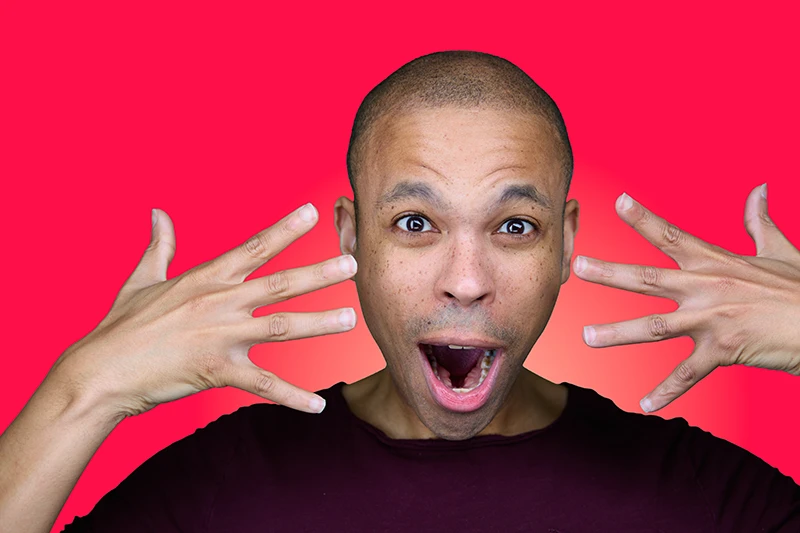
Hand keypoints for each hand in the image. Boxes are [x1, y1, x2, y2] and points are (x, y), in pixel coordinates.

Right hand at [50, 203, 356, 416]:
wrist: (100, 371)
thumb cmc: (121, 326)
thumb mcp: (141, 278)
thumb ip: (159, 244)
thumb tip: (157, 212)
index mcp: (206, 277)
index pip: (254, 246)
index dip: (286, 229)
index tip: (314, 213)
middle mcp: (220, 301)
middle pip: (281, 283)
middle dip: (320, 273)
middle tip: (354, 265)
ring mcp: (221, 336)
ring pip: (283, 326)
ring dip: (320, 324)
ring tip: (351, 320)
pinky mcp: (218, 370)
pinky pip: (264, 384)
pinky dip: (292, 397)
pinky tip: (318, 406)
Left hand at [572, 184, 799, 411]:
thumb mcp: (780, 249)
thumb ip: (760, 220)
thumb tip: (759, 188)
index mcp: (715, 261)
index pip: (672, 234)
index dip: (643, 218)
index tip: (616, 201)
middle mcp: (706, 288)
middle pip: (648, 278)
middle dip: (610, 273)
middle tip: (578, 268)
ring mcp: (712, 320)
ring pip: (655, 327)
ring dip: (618, 333)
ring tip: (587, 338)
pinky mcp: (723, 351)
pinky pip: (688, 374)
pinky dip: (667, 391)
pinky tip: (644, 405)